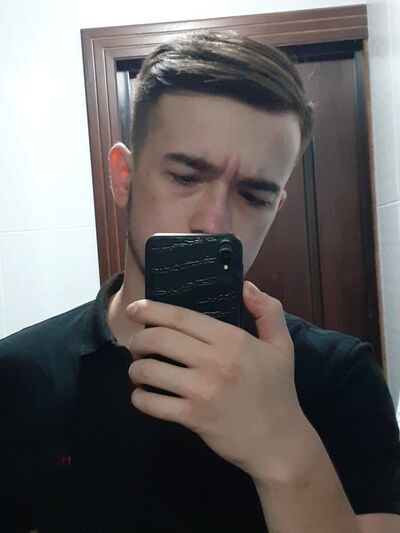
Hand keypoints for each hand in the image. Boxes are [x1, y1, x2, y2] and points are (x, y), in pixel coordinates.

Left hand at [126, 281, 305, 479]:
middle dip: (138, 339)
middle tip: (136, 344)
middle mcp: (214, 361)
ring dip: (135, 368)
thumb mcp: (282, 346)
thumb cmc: (278, 391)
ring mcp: (202, 391)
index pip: (181, 317)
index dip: (151, 309)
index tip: (134, 308)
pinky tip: (143, 395)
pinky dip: (139, 398)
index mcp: (232, 339)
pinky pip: (152, 403)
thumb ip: (267, 310)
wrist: (279, 442)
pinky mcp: (193, 418)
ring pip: (149, 370)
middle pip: (158, 339)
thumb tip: (245, 285)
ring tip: (139, 369)